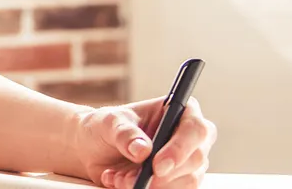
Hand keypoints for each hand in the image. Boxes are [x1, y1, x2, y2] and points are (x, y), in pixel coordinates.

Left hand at [71, 96, 216, 188]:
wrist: (95, 150)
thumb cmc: (107, 128)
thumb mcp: (109, 123)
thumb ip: (125, 133)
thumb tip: (143, 150)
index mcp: (179, 111)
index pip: (195, 129)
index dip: (180, 149)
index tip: (158, 165)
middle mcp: (189, 137)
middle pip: (196, 159)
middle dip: (163, 174)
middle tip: (134, 179)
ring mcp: (187, 161)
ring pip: (188, 181)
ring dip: (152, 185)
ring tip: (121, 178)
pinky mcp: (179, 181)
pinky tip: (123, 182)